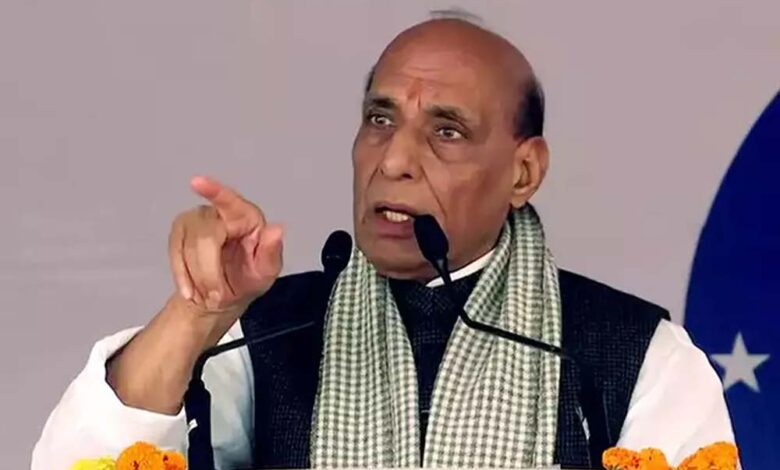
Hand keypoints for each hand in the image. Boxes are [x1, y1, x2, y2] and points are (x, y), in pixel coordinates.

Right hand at [169, 176, 282, 313]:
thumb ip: (271, 253)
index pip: (230, 201)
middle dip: (209, 273)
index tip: (197, 182)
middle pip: (205, 238)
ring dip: (197, 278)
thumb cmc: (248, 277)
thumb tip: (276, 230)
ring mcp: (196, 220)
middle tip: (218, 296)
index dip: (213, 191)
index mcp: (247, 216)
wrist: (222, 295)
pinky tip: (191, 290)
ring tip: (210, 293)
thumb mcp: (266, 271)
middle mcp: (220, 212)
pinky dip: (182, 277)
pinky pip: (174, 255)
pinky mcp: (178, 232)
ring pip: (187, 248)